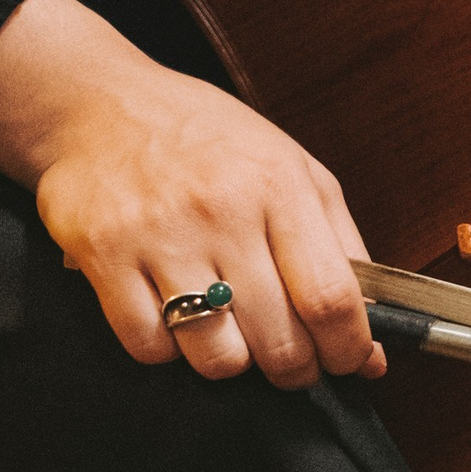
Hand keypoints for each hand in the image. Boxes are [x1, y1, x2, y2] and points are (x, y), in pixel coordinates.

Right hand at [0, 0, 382, 384]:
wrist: (98, 103)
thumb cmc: (205, 141)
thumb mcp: (293, 171)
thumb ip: (342, 254)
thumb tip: (372, 350)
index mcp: (277, 185)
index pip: (329, 298)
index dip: (346, 349)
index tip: (345, 362)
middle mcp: (220, 208)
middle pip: (278, 340)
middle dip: (292, 368)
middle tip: (287, 359)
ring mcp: (158, 233)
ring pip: (215, 356)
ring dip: (229, 361)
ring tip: (227, 332)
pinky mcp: (102, 254)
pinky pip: (149, 346)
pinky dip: (167, 349)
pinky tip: (172, 316)